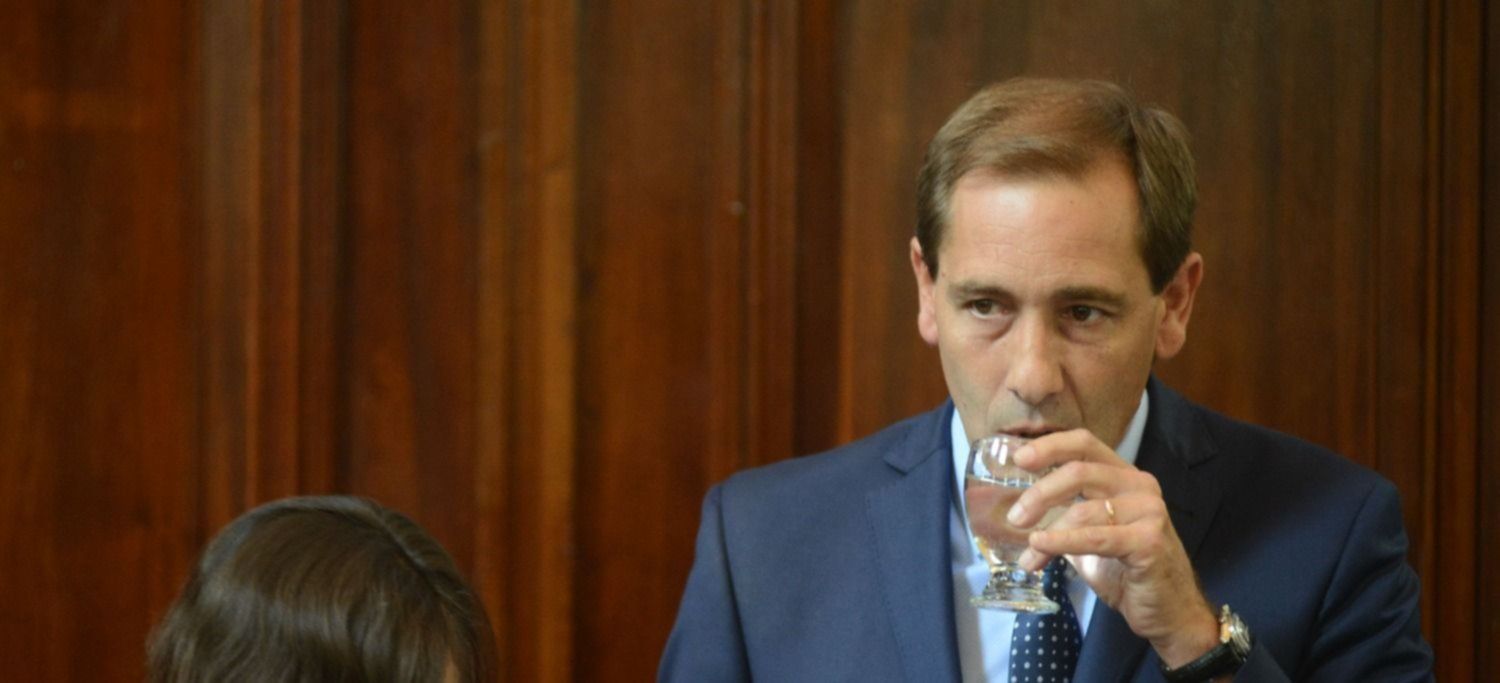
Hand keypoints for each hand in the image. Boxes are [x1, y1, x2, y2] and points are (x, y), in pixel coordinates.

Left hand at [1007, 429, 1219, 666]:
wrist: (1168, 610)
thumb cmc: (1125, 571)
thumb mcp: (1087, 536)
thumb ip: (1062, 516)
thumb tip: (1017, 510)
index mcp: (1123, 476)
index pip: (1084, 444)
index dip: (1049, 447)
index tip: (1018, 459)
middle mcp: (1139, 485)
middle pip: (1078, 471)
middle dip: (1039, 494)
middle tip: (1015, 518)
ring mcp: (1148, 511)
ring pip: (1083, 509)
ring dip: (1047, 534)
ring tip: (1028, 559)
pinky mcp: (1148, 541)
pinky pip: (1095, 537)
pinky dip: (1062, 541)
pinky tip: (1040, 547)